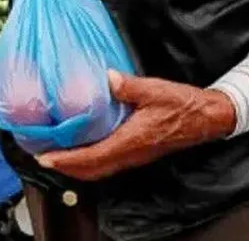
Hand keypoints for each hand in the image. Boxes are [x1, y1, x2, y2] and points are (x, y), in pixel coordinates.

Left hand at [37, 70, 236, 181]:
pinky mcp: (138, 152)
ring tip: (55, 154)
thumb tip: (108, 78)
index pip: (92, 157)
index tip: (46, 157)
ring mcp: (135, 156)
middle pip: (91, 170)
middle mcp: (131, 154)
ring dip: (76, 166)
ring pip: (99, 169)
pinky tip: (81, 148)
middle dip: (65, 167)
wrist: (207, 118)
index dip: (67, 160)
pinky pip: (108, 163)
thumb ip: (129, 86)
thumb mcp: (155, 90)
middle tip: (41, 155)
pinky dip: (89, 161)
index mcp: (132, 141)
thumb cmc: (182, 104)